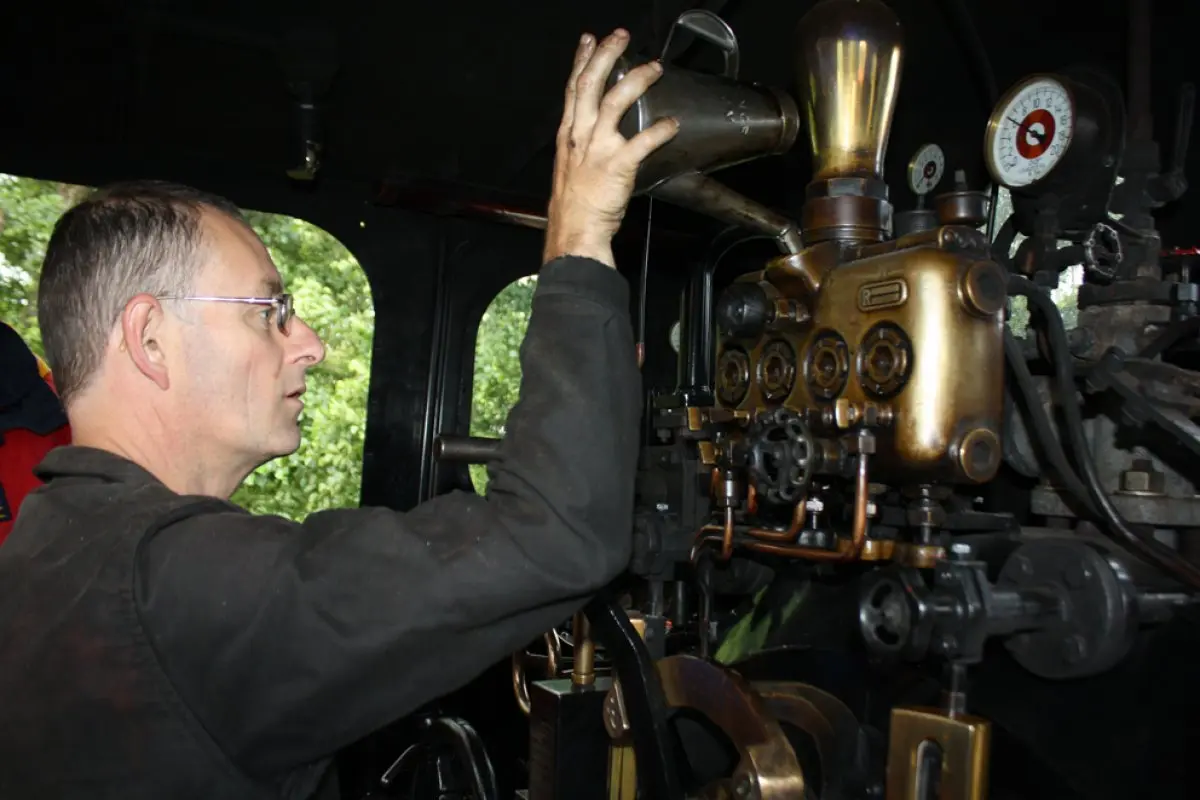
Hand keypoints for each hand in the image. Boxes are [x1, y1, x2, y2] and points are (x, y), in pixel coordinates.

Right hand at [543, 29, 679, 267]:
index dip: (582, 61)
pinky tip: (672, 124)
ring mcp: (598, 149)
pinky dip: (660, 131)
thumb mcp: (570, 168)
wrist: (574, 232)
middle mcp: (579, 136)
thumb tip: (599, 134)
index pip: (573, 88)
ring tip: (654, 68)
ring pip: (616, 102)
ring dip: (637, 80)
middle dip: (607, 55)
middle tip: (622, 36)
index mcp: (568, 135)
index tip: (590, 40)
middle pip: (592, 84)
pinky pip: (643, 141)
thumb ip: (583, 146)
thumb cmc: (574, 205)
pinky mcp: (617, 165)